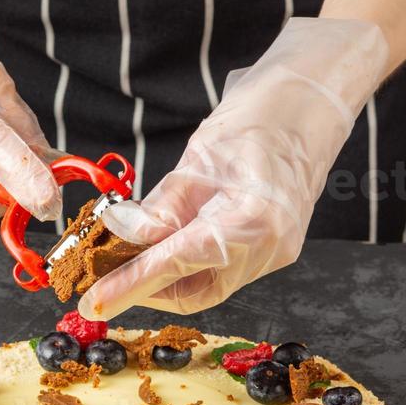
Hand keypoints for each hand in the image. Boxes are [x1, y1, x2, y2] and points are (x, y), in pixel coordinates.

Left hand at [79, 17, 387, 318]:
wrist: (310, 105)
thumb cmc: (260, 117)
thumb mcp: (197, 158)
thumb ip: (160, 207)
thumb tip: (123, 238)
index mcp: (252, 221)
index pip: (178, 265)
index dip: (132, 284)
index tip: (96, 299)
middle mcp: (270, 247)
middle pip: (194, 291)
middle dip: (146, 287)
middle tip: (106, 274)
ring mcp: (276, 252)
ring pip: (207, 284)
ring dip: (165, 277)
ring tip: (131, 256)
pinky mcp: (273, 249)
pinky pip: (221, 269)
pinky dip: (187, 264)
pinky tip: (166, 246)